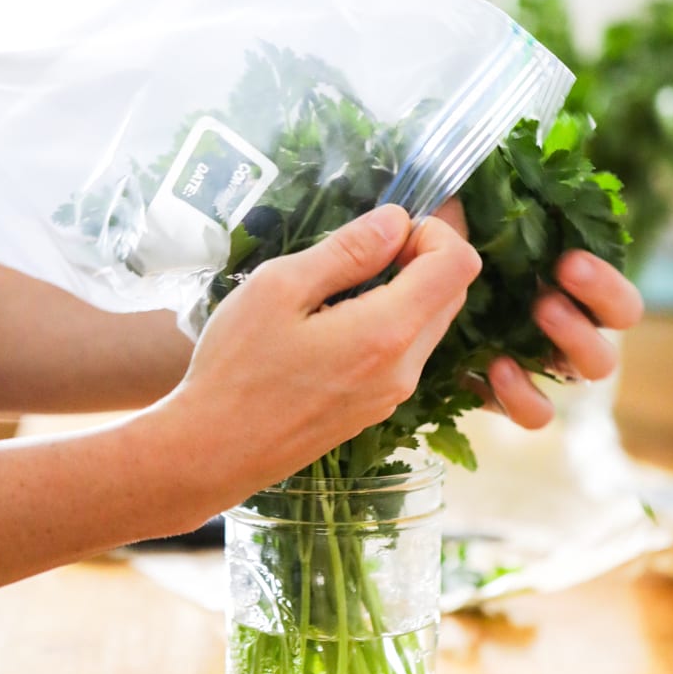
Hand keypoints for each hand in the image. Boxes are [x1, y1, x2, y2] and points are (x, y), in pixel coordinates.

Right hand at [147, 205, 480, 510]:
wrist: (213, 452)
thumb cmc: (236, 367)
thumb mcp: (279, 288)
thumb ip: (347, 251)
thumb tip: (396, 220)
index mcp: (387, 332)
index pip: (459, 264)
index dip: (434, 229)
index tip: (386, 228)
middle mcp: (404, 368)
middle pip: (452, 292)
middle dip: (422, 255)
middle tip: (363, 247)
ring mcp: (393, 394)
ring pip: (430, 322)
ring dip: (405, 289)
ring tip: (340, 284)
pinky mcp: (376, 408)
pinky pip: (406, 351)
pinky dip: (389, 320)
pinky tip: (334, 320)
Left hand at [436, 196, 643, 430]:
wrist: (394, 311)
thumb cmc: (440, 255)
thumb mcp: (462, 223)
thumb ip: (483, 202)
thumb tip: (493, 174)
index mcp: (567, 281)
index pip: (615, 290)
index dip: (606, 280)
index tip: (569, 259)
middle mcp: (568, 321)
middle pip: (618, 324)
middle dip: (600, 299)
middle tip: (558, 280)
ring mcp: (542, 361)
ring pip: (590, 370)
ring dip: (574, 342)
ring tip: (538, 315)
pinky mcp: (506, 395)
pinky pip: (535, 412)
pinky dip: (523, 395)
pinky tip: (494, 368)